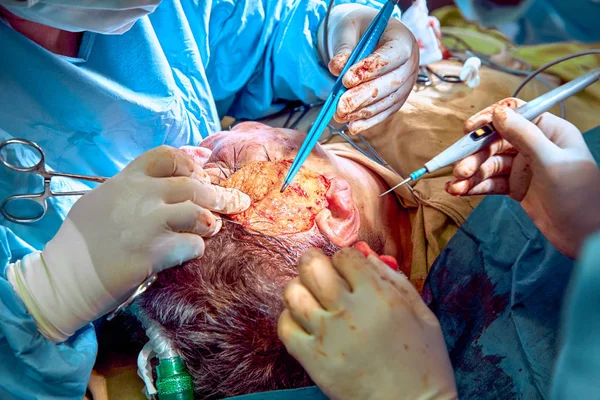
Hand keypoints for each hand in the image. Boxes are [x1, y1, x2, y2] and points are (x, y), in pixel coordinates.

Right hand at [7, 146, 249, 341]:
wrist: (62, 279)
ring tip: (213, 227)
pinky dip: (196, 248)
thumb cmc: (82, 242)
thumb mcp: (102, 200)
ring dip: (212, 221)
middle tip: (237, 201)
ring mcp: (146, 223)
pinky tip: (188, 252)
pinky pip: (192, 245)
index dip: (192, 162)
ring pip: (199, 211)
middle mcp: (137, 195)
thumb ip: (135, 187)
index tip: (205, 172)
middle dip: (221, 194)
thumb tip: (173, 176)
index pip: (166, 155)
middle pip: (193, 184)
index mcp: (124, 180)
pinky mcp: (152, 253)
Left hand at [278, 246, 456, 399]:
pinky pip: (285, 325)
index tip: (348, 271)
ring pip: (293, 292)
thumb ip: (393, 279)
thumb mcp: (421, 313)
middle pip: (311, 265)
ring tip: (312, 298)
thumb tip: (364, 254)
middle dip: (314, 262)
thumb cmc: (423, 362)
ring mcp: (326, 334)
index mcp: (378, 295)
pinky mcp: (312, 359)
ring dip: (300, 289)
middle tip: (321, 273)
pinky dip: (290, 318)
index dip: (344, 259)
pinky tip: (305, 322)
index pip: (344, 255)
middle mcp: (348, 309)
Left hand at [319, 4, 418, 133]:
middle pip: (391, 83)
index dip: (371, 69)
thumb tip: (337, 67)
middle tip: (340, 107)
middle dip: (364, 96)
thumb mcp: (348, 30)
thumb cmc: (358, 30)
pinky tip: (352, 127)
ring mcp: (406, 84)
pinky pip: (385, 112)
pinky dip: (369, 121)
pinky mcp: (398, 99)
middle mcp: (410, 63)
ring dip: (363, 112)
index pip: (393, 55)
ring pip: (388, 101)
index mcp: (403, 39)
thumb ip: (343, 47)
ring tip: (340, 116)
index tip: (346, 80)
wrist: (368, 37)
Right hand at [446, 98, 599, 257]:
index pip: (514, 114)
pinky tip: (460, 191)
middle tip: (460, 171)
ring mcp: (524, 168)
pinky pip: (491, 183)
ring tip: (456, 186)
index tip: (469, 130)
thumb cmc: (579, 194)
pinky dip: (476, 186)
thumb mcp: (551, 161)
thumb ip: (523, 135)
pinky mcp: (517, 189)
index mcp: (549, 131)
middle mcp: (534, 146)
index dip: (489, 120)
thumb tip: (498, 112)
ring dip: (471, 174)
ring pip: (490, 165)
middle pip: (496, 142)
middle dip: (476, 156)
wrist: (587, 236)